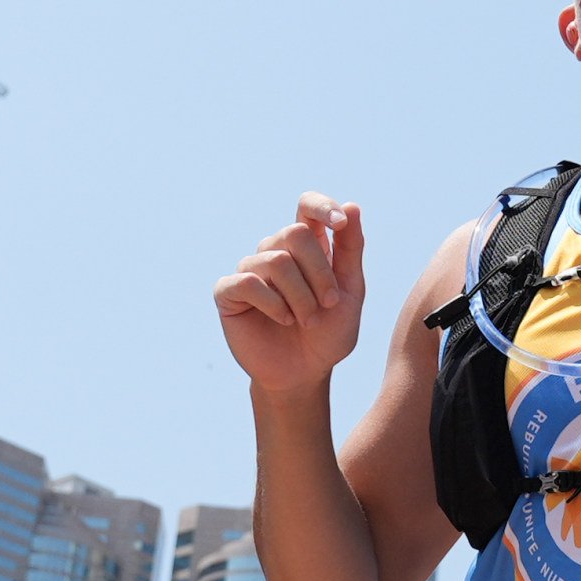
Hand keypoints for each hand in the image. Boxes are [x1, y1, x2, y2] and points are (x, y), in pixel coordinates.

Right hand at [215, 194, 366, 393]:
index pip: (306, 206)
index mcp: (307, 247)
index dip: (321, 206)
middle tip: (328, 303)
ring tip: (307, 320)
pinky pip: (249, 282)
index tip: (340, 223)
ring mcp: (250, 270)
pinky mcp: (229, 292)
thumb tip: (351, 206)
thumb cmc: (328, 333)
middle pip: (296, 234)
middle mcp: (275, 251)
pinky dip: (274, 303)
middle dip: (320, 272)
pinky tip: (283, 320)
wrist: (304, 373)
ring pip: (276, 260)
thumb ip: (351, 250)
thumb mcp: (349, 292)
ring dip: (301, 295)